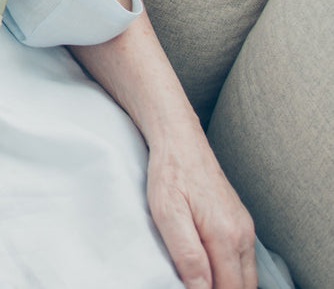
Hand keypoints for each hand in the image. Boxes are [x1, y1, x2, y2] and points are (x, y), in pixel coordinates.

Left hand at [146, 137, 255, 288]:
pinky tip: (210, 267)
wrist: (179, 139)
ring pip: (246, 275)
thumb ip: (187, 254)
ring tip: (200, 279)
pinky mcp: (240, 221)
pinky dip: (231, 271)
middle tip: (193, 285)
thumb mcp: (167, 212)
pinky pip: (243, 259)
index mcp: (226, 235)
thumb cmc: (169, 172)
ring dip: (228, 283)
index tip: (190, 288)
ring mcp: (244, 227)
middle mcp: (242, 234)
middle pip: (243, 286)